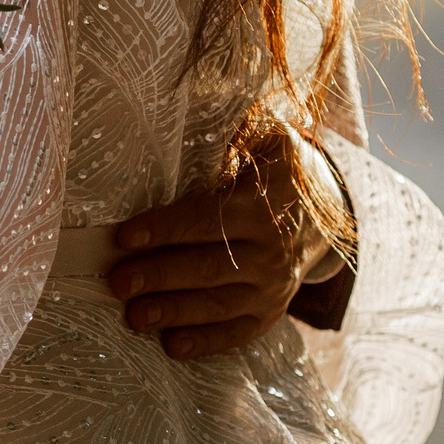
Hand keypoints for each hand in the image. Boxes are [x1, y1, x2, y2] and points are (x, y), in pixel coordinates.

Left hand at [110, 135, 330, 360]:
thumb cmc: (274, 166)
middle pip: (207, 267)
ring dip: (174, 313)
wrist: (326, 212)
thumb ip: (234, 127)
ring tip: (132, 317)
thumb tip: (189, 95)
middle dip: (159, 276)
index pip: (205, 220)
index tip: (123, 235)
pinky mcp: (271, 312)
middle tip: (117, 281)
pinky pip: (238, 333)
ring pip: (219, 305)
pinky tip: (172, 348)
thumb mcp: (265, 137)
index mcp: (262, 206)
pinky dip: (206, 342)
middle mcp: (270, 252)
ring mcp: (274, 287)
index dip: (163, 228)